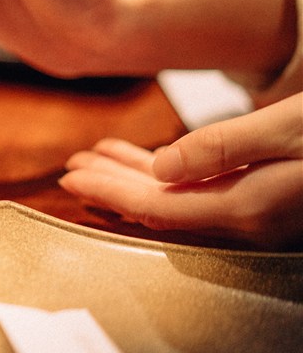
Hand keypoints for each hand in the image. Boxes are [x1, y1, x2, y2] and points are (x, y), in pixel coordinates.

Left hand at [59, 93, 302, 246]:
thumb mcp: (287, 130)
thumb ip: (222, 148)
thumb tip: (161, 166)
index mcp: (247, 208)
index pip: (156, 207)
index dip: (109, 193)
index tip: (71, 178)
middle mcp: (250, 222)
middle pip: (160, 207)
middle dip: (111, 186)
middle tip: (71, 168)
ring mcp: (259, 216)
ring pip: (180, 199)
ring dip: (135, 177)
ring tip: (97, 158)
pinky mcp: (266, 204)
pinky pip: (205, 193)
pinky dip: (172, 176)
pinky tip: (153, 164)